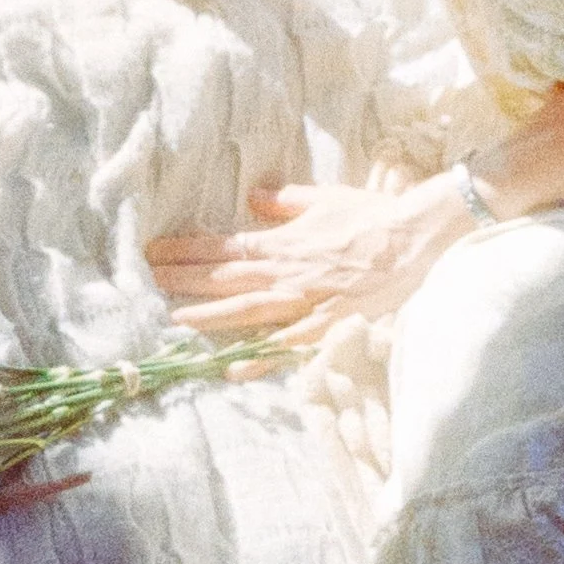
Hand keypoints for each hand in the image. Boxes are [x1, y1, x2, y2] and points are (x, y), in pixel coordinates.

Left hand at [146, 177, 473, 348]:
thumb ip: (285, 202)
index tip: (156, 250)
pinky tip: (235, 367)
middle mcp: (287, 275)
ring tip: (176, 322)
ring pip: (248, 313)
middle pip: (227, 280)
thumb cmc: (372, 216)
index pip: (225, 247)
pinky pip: (287, 345)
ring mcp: (305, 303)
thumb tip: (254, 197)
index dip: (188, 250)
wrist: (413, 241)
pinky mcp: (326, 326)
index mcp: (284, 243)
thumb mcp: (325, 198)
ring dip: (210, 317)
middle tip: (151, 281)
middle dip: (186, 281)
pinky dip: (260, 356)